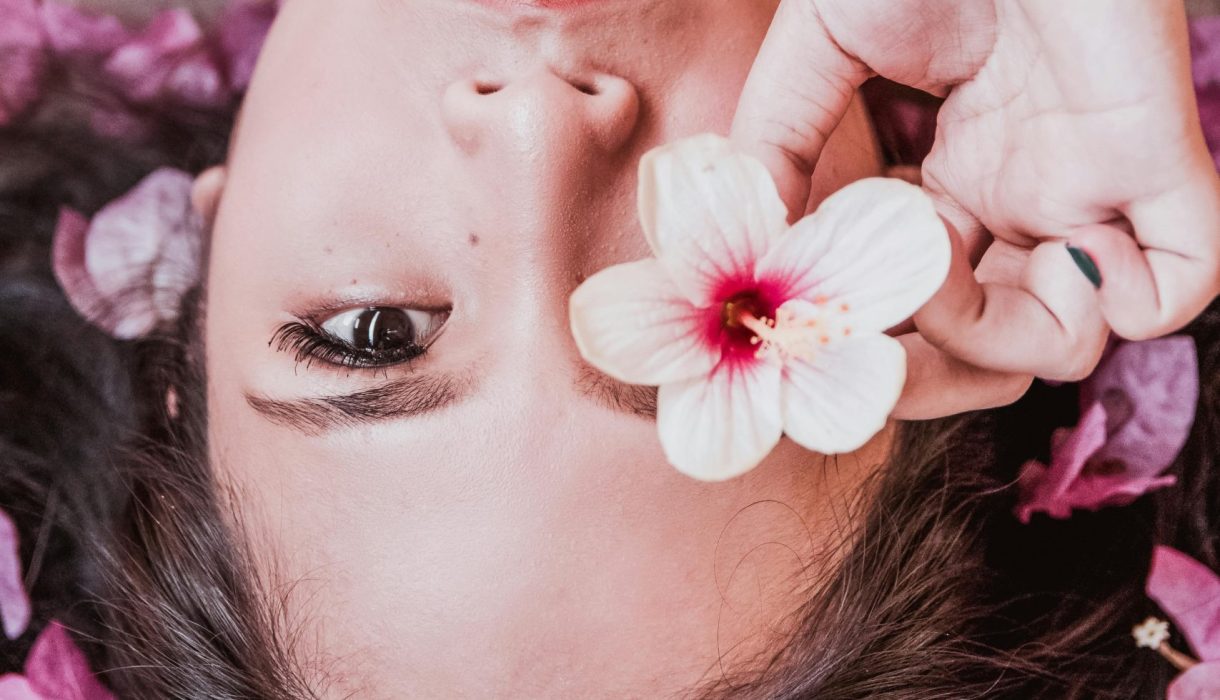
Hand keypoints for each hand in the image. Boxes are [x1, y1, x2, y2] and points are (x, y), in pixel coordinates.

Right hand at [732, 0, 1219, 416]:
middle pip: (986, 351)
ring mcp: (1088, 191)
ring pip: (1069, 343)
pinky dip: (1126, 307)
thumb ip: (779, 145)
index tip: (805, 344)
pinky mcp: (1153, 163)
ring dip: (995, 337)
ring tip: (940, 255)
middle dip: (922, 380)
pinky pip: (1177, 291)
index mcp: (947, 183)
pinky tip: (1063, 251)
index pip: (913, 307)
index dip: (864, 343)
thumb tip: (748, 248)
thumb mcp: (814, 52)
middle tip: (866, 371)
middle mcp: (1018, 204)